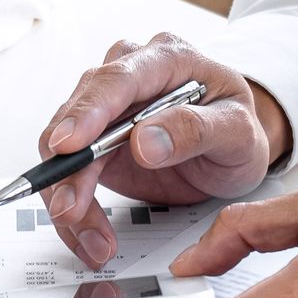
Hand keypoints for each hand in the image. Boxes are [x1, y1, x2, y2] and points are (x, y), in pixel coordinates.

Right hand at [38, 32, 292, 267]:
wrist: (232, 149)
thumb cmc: (237, 131)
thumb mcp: (236, 133)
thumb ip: (195, 130)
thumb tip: (143, 141)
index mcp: (165, 59)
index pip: (118, 79)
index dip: (88, 111)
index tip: (69, 145)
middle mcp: (127, 76)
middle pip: (77, 115)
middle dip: (69, 169)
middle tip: (71, 210)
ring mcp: (105, 109)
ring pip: (61, 148)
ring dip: (67, 196)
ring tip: (93, 238)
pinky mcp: (93, 142)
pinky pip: (67, 173)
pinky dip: (74, 209)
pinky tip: (89, 236)